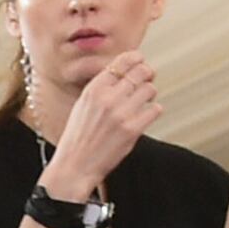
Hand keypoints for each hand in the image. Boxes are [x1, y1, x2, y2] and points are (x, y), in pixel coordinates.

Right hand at [38, 51, 157, 200]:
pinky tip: (143, 117)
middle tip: (146, 80)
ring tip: (142, 102)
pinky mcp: (133, 129)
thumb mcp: (82, 106)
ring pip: (150, 89)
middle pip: (141, 72)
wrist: (73, 168)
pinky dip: (152, 112)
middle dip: (147, 74)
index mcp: (93, 90)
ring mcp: (121, 114)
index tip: (140, 62)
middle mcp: (108, 98)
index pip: (123, 61)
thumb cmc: (77, 139)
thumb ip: (101, 88)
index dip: (137, 59)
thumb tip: (125, 72)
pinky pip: (155, 109)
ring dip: (150, 95)